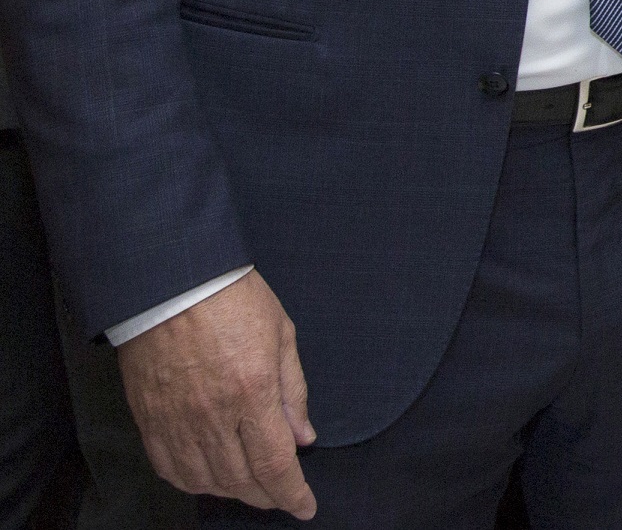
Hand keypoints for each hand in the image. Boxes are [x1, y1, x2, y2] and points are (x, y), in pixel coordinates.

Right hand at [118, 271, 316, 518]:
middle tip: (282, 497)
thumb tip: (303, 437)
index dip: (292, 494)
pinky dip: (192, 482)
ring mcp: (177, 421)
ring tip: (250, 488)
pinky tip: (208, 478)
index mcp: (253, 390)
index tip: (305, 507)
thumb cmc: (231, 298)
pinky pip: (170, 468)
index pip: (275, 463)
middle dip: (267, 496)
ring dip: (232, 492)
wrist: (169, 282)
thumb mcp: (282, 334)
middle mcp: (213, 414)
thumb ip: (294, 391)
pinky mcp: (150, 420)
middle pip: (241, 479)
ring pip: (205, 481)